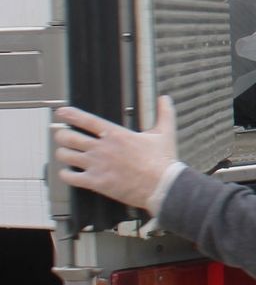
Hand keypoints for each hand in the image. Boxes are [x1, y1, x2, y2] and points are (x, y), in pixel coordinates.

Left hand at [54, 96, 179, 211]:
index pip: (87, 120)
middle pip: (68, 137)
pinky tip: (68, 173)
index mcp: (117, 135)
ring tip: (64, 153)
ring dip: (62, 154)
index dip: (70, 114)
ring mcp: (97, 165)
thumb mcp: (165, 133)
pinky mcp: (95, 182)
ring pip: (65, 156)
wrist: (162, 186)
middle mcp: (103, 148)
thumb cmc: (162, 162)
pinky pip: (70, 177)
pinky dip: (65, 174)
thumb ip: (164, 113)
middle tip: (62, 136)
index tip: (61, 112)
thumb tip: (165, 99)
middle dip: (61, 135)